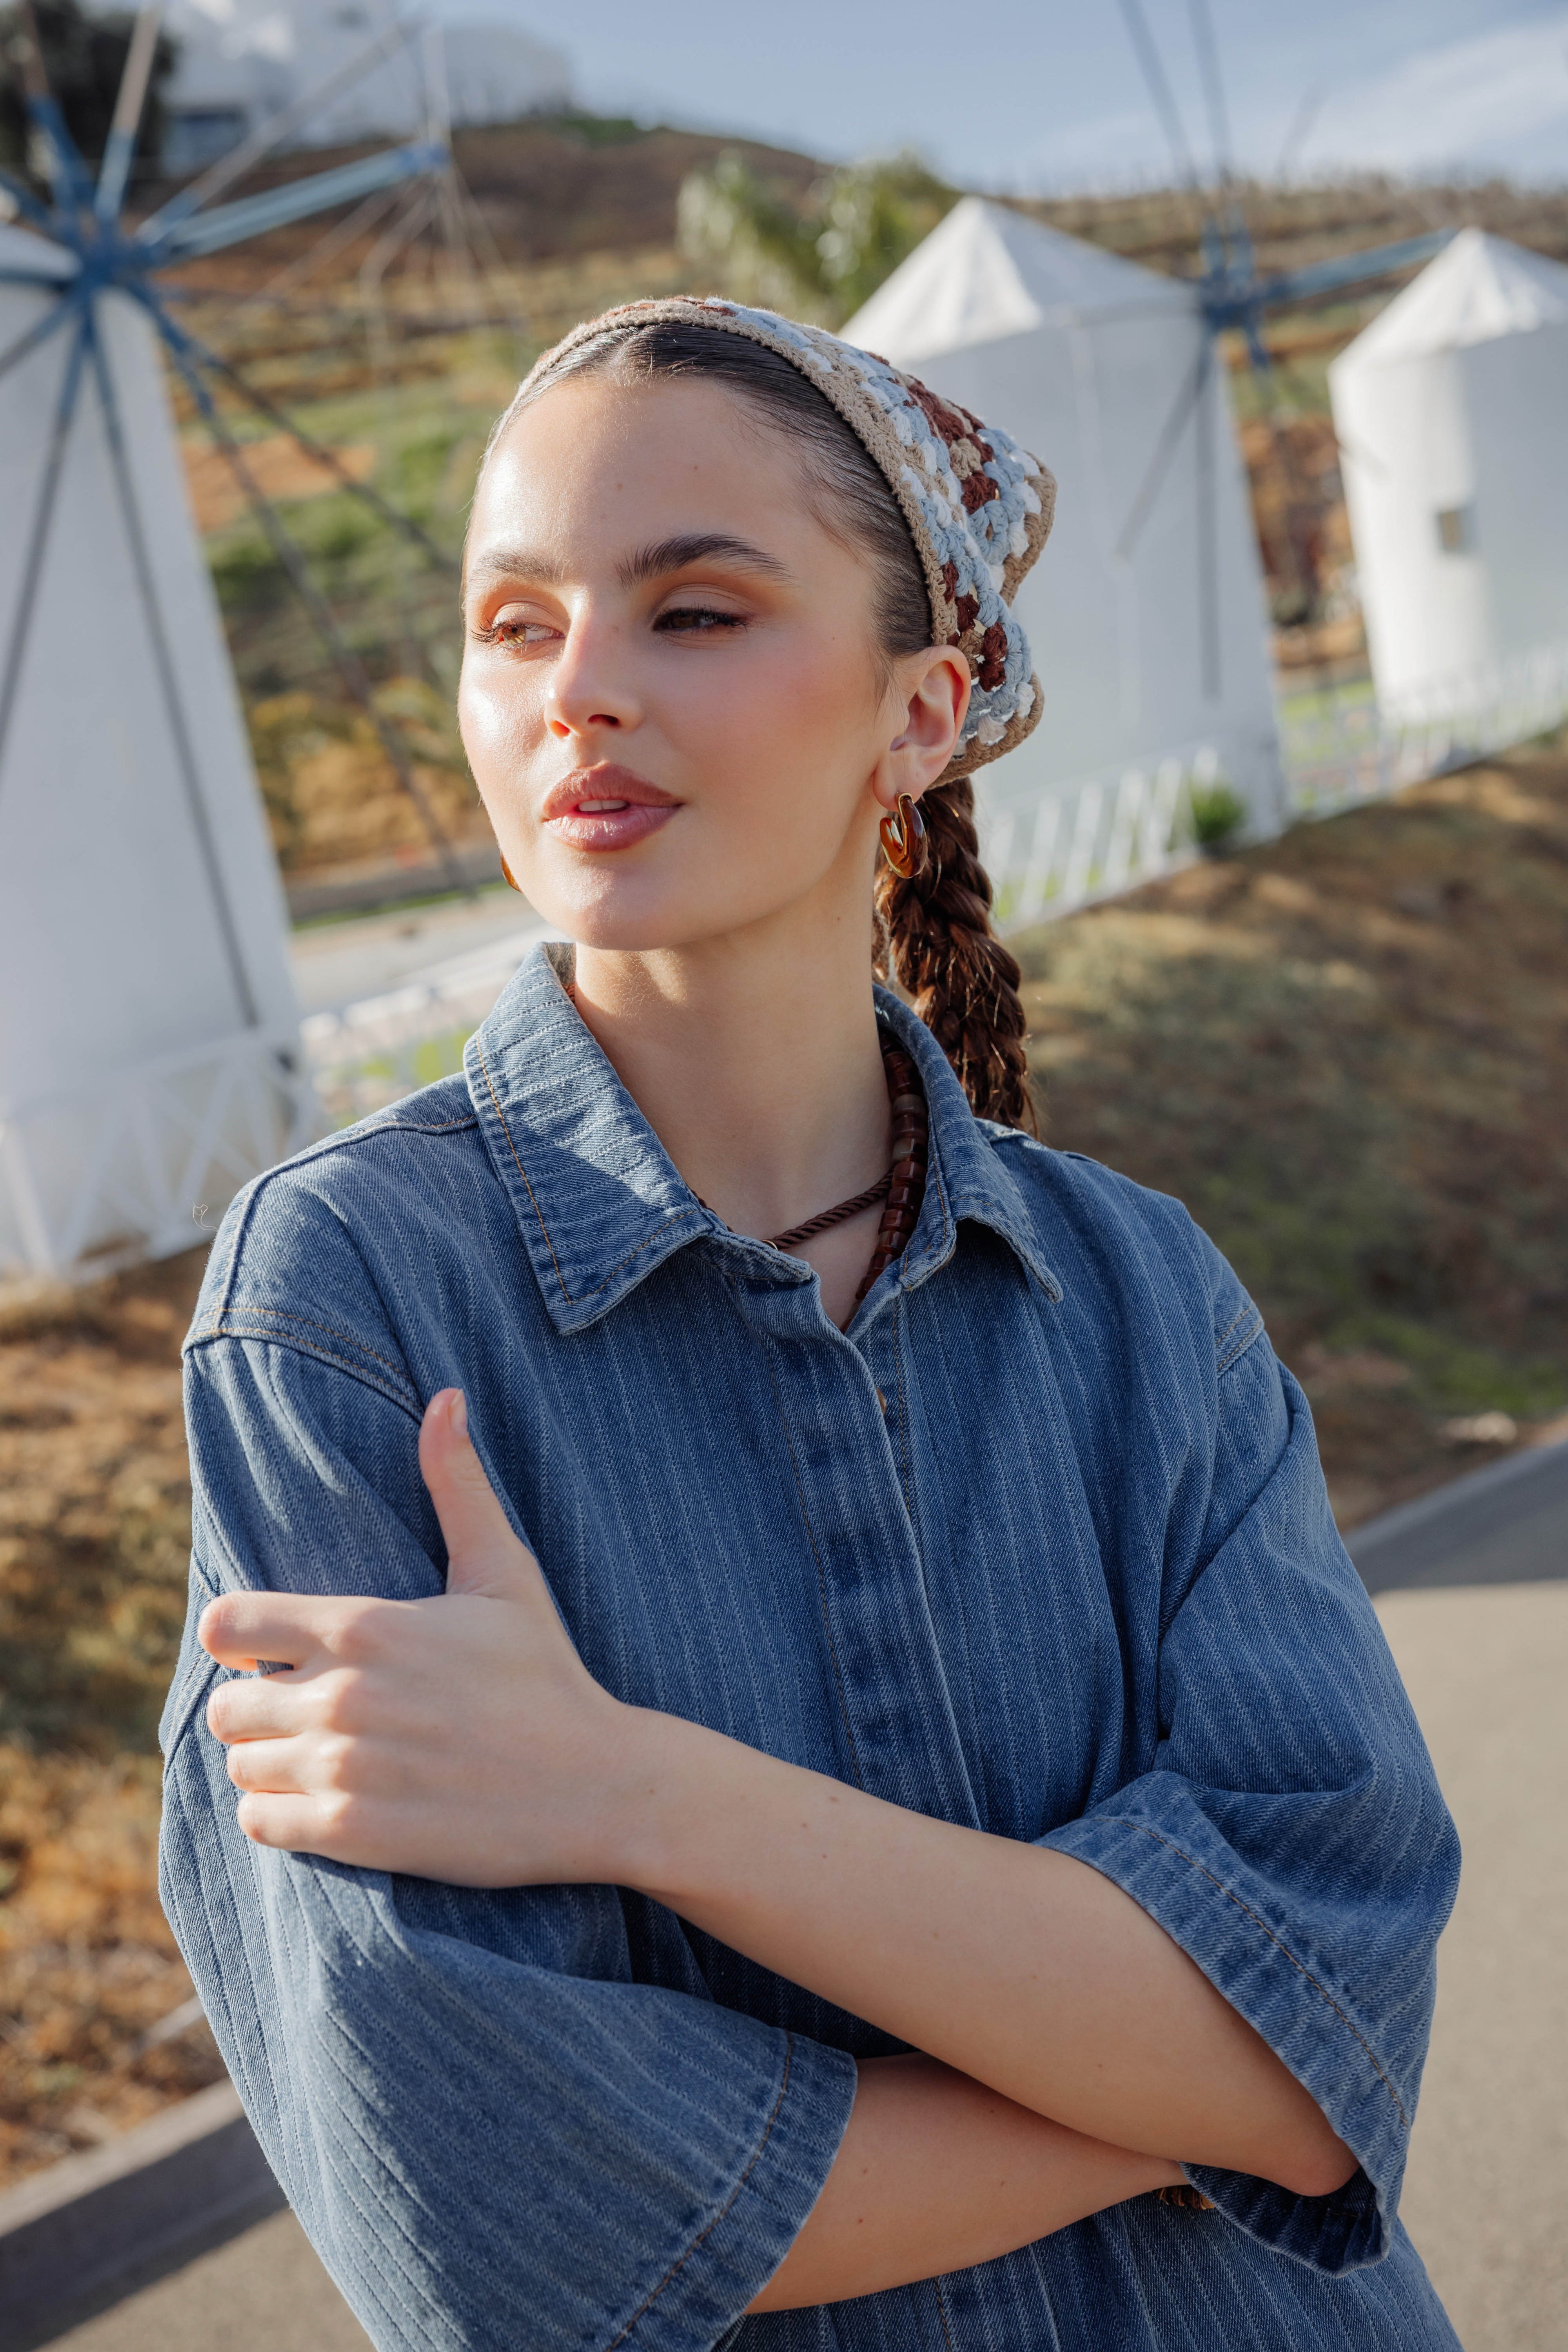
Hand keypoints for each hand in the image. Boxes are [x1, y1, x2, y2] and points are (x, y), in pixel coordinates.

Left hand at [200, 1390, 637, 1884]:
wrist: (597, 1784)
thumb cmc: (547, 1673)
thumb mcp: (505, 1573)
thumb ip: (458, 1484)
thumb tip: (445, 1396)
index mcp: (366, 1626)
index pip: (226, 1625)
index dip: (243, 1638)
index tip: (277, 1651)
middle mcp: (344, 1695)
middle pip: (224, 1705)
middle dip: (257, 1706)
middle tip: (309, 1710)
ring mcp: (347, 1767)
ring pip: (241, 1765)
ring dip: (270, 1763)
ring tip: (321, 1756)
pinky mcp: (355, 1832)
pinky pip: (260, 1822)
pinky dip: (280, 1814)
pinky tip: (324, 1800)